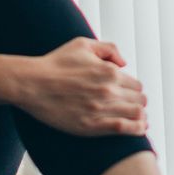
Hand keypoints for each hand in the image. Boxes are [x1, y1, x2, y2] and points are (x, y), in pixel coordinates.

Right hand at [16, 37, 147, 136]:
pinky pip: (124, 129)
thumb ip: (108, 49)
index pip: (136, 85)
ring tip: (141, 121)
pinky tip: (140, 130)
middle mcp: (109, 90)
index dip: (134, 91)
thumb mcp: (83, 44)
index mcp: (109, 71)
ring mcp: (101, 109)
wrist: (32, 84)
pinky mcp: (92, 126)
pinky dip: (136, 129)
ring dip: (141, 118)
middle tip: (134, 108)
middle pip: (139, 100)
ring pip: (136, 115)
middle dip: (138, 104)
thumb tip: (124, 63)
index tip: (129, 95)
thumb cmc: (55, 63)